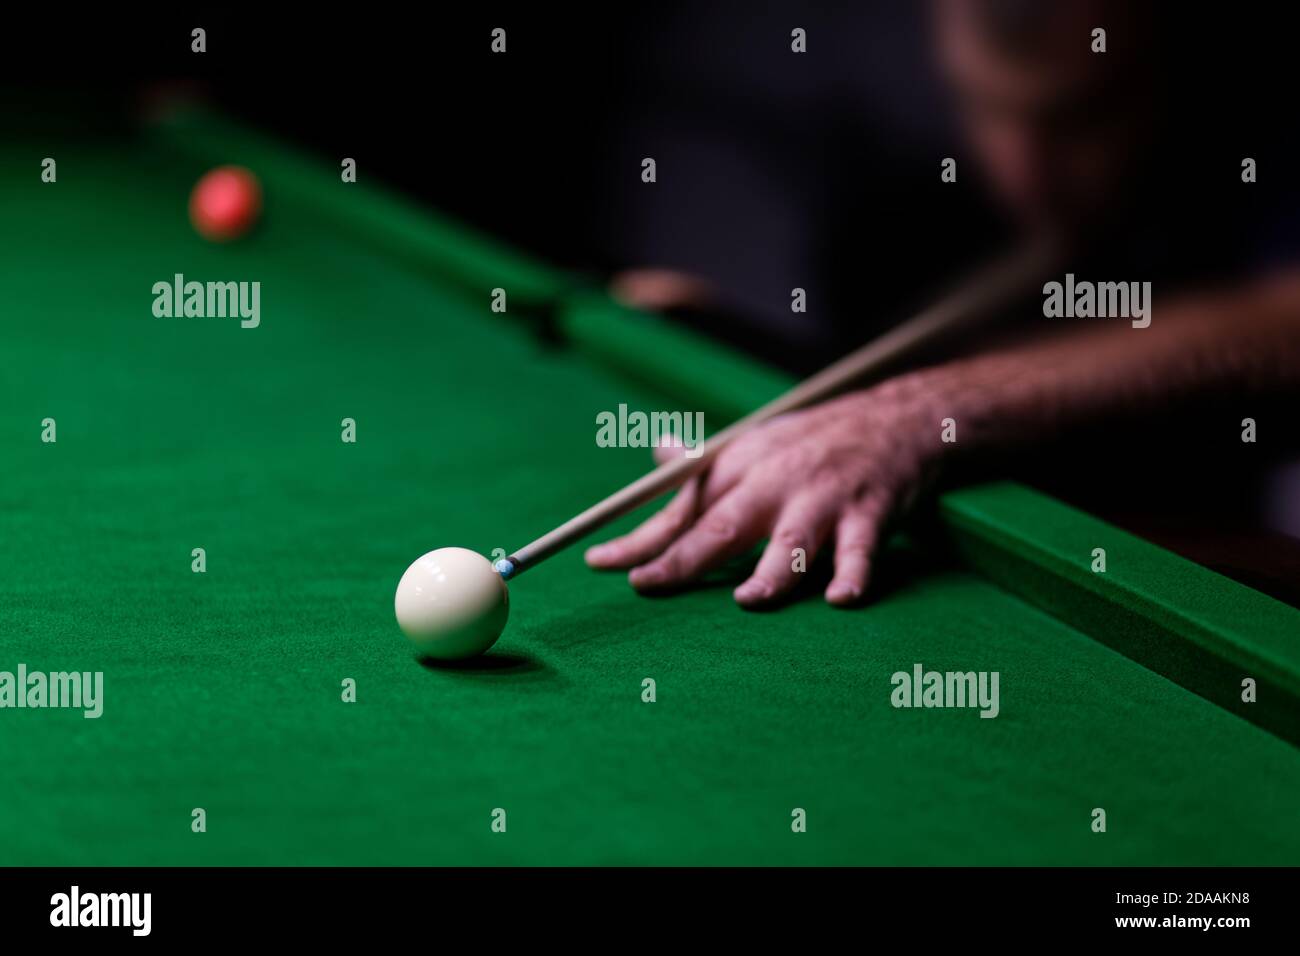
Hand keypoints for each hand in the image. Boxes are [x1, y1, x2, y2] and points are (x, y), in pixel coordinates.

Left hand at [584, 375, 949, 606]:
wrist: (898, 418)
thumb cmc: (814, 441)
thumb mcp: (755, 443)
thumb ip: (705, 466)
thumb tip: (658, 454)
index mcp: (740, 467)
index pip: (681, 508)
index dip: (640, 538)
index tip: (599, 562)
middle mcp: (775, 482)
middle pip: (724, 525)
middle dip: (683, 558)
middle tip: (647, 585)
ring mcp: (824, 499)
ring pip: (793, 539)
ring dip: (772, 570)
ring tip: (748, 599)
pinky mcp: (871, 514)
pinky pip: (862, 549)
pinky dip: (855, 573)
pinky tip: (841, 599)